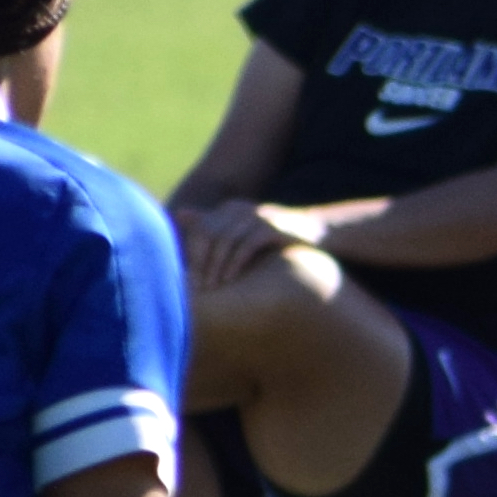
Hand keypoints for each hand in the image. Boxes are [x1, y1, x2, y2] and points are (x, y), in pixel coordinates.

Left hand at [182, 200, 322, 289]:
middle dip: (201, 263)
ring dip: (216, 266)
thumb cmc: (274, 238)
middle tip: (197, 288)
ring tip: (212, 287)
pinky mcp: (273, 227)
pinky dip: (235, 264)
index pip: (199, 230)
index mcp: (229, 209)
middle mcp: (240, 208)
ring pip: (225, 241)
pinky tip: (231, 280)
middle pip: (208, 235)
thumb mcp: (242, 231)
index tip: (188, 280)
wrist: (317, 234)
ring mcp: (257, 216)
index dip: (192, 255)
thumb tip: (179, 214)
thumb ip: (212, 224)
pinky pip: (246, 245)